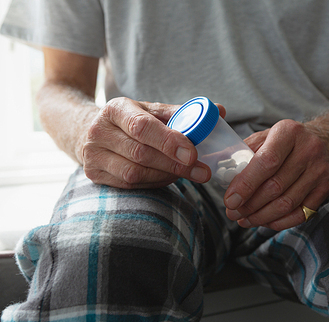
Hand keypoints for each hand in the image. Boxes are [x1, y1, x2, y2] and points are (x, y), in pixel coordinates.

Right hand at [79, 97, 225, 188]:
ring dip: (165, 175)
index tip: (193, 153)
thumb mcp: (151, 111)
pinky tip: (166, 176)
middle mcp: (100, 131)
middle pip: (141, 153)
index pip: (142, 126)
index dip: (169, 141)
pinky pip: (129, 185)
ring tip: (185, 172)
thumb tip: (219, 111)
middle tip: (202, 170)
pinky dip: (153, 182)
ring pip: (134, 173)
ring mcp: (93, 155)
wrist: (87, 130)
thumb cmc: (130, 121)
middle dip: (175, 164)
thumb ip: (183, 113)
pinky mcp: (94, 175)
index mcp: (116, 109)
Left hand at [224, 119, 328, 230]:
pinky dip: (280, 222)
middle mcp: (308, 150)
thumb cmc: (291, 140)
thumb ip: (246, 150)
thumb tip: (222, 170)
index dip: (246, 184)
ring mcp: (320, 171)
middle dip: (249, 205)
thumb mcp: (269, 134)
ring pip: (287, 203)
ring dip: (261, 216)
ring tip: (244, 219)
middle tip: (232, 213)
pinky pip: (301, 213)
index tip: (230, 200)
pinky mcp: (326, 188)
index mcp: (289, 132)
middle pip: (275, 186)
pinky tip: (264, 222)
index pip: (266, 162)